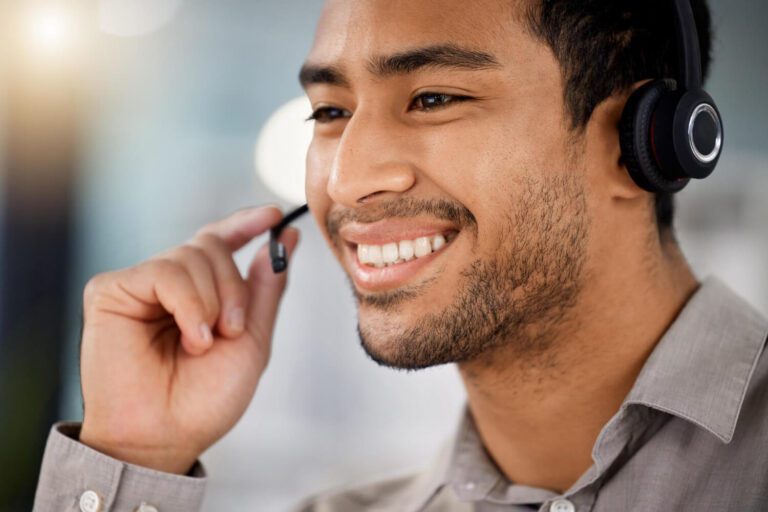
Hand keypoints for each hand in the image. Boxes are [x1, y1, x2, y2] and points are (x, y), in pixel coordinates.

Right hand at [78, 206, 299, 473]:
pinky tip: (190, 337)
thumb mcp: (251, 339)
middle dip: (233, 288)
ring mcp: (139, 286)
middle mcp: (168, 285)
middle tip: (231, 330)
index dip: (246, 224)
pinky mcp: (110, 291)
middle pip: (211, 246)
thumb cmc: (205, 399)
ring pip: (191, 255)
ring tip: (203, 343)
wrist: (166, 435)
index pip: (219, 241)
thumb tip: (286, 238)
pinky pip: (164, 272)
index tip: (274, 216)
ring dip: (213, 302)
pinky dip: (189, 304)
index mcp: (199, 293)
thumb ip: (265, 289)